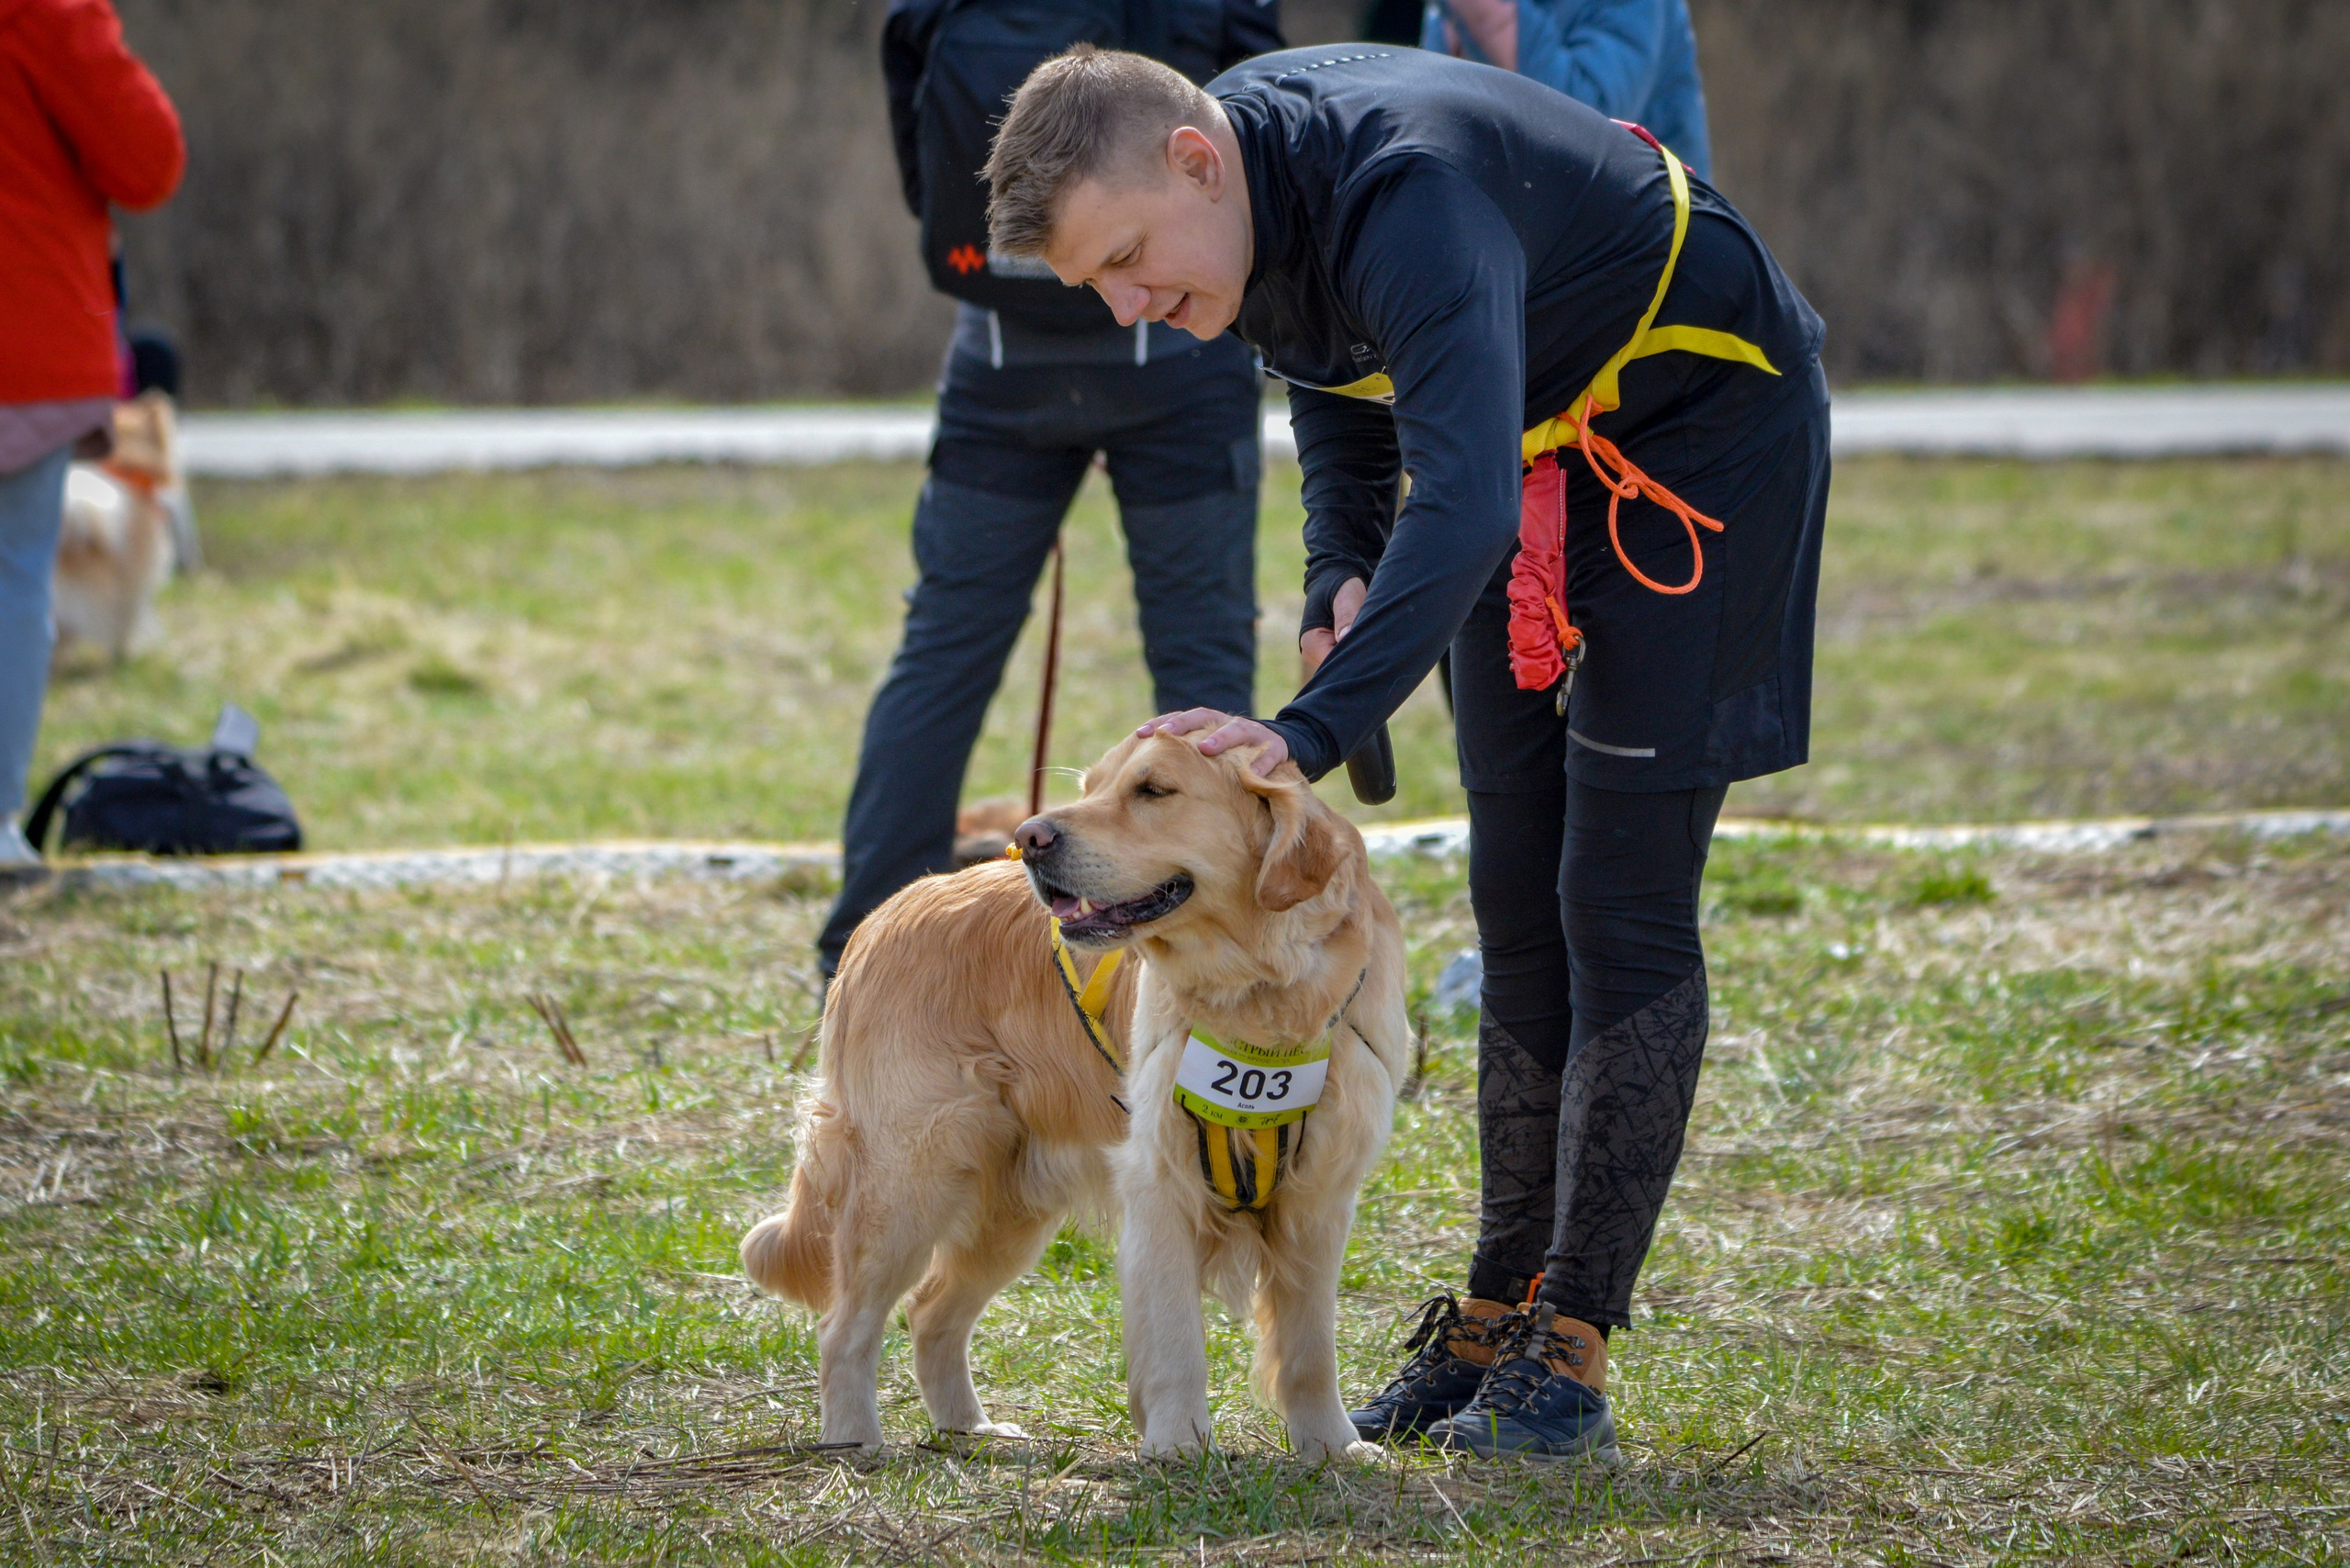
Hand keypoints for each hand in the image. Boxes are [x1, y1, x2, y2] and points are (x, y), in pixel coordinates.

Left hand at [1134, 709, 1288, 777]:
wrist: (1279, 747)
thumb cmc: (1234, 754)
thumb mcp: (1210, 751)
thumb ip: (1187, 754)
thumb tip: (1149, 766)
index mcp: (1209, 723)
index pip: (1181, 718)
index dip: (1161, 723)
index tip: (1139, 734)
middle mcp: (1228, 723)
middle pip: (1204, 717)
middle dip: (1184, 724)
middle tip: (1167, 734)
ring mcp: (1253, 734)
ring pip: (1236, 730)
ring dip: (1221, 738)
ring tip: (1206, 748)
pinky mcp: (1276, 748)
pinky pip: (1269, 756)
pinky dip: (1262, 764)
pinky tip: (1253, 775)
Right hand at [1299, 577, 1367, 679]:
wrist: (1335, 579)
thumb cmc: (1340, 586)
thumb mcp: (1345, 598)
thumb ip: (1345, 618)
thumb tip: (1345, 638)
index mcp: (1311, 641)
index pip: (1332, 665)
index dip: (1353, 663)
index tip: (1373, 656)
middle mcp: (1312, 653)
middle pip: (1337, 670)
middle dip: (1358, 664)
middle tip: (1381, 654)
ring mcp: (1320, 655)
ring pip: (1343, 667)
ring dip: (1359, 660)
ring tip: (1377, 648)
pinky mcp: (1331, 653)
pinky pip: (1346, 661)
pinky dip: (1359, 656)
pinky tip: (1372, 650)